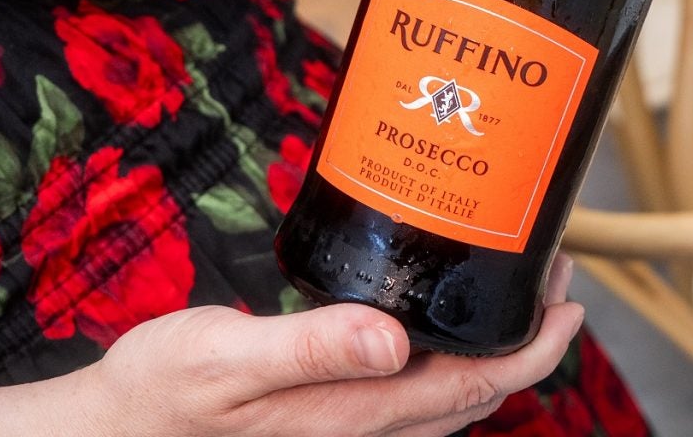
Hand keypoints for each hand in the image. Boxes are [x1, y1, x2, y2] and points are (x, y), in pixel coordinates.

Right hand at [0, 256, 581, 436]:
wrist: (120, 429)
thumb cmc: (167, 391)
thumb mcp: (227, 359)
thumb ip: (311, 347)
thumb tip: (391, 343)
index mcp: (354, 414)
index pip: (476, 385)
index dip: (536, 348)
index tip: (571, 300)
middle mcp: (366, 426)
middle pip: (478, 388)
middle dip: (529, 337)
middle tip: (553, 272)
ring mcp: (353, 423)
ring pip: (453, 393)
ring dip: (497, 343)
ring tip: (516, 286)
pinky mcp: (334, 410)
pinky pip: (417, 392)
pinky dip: (452, 352)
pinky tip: (443, 315)